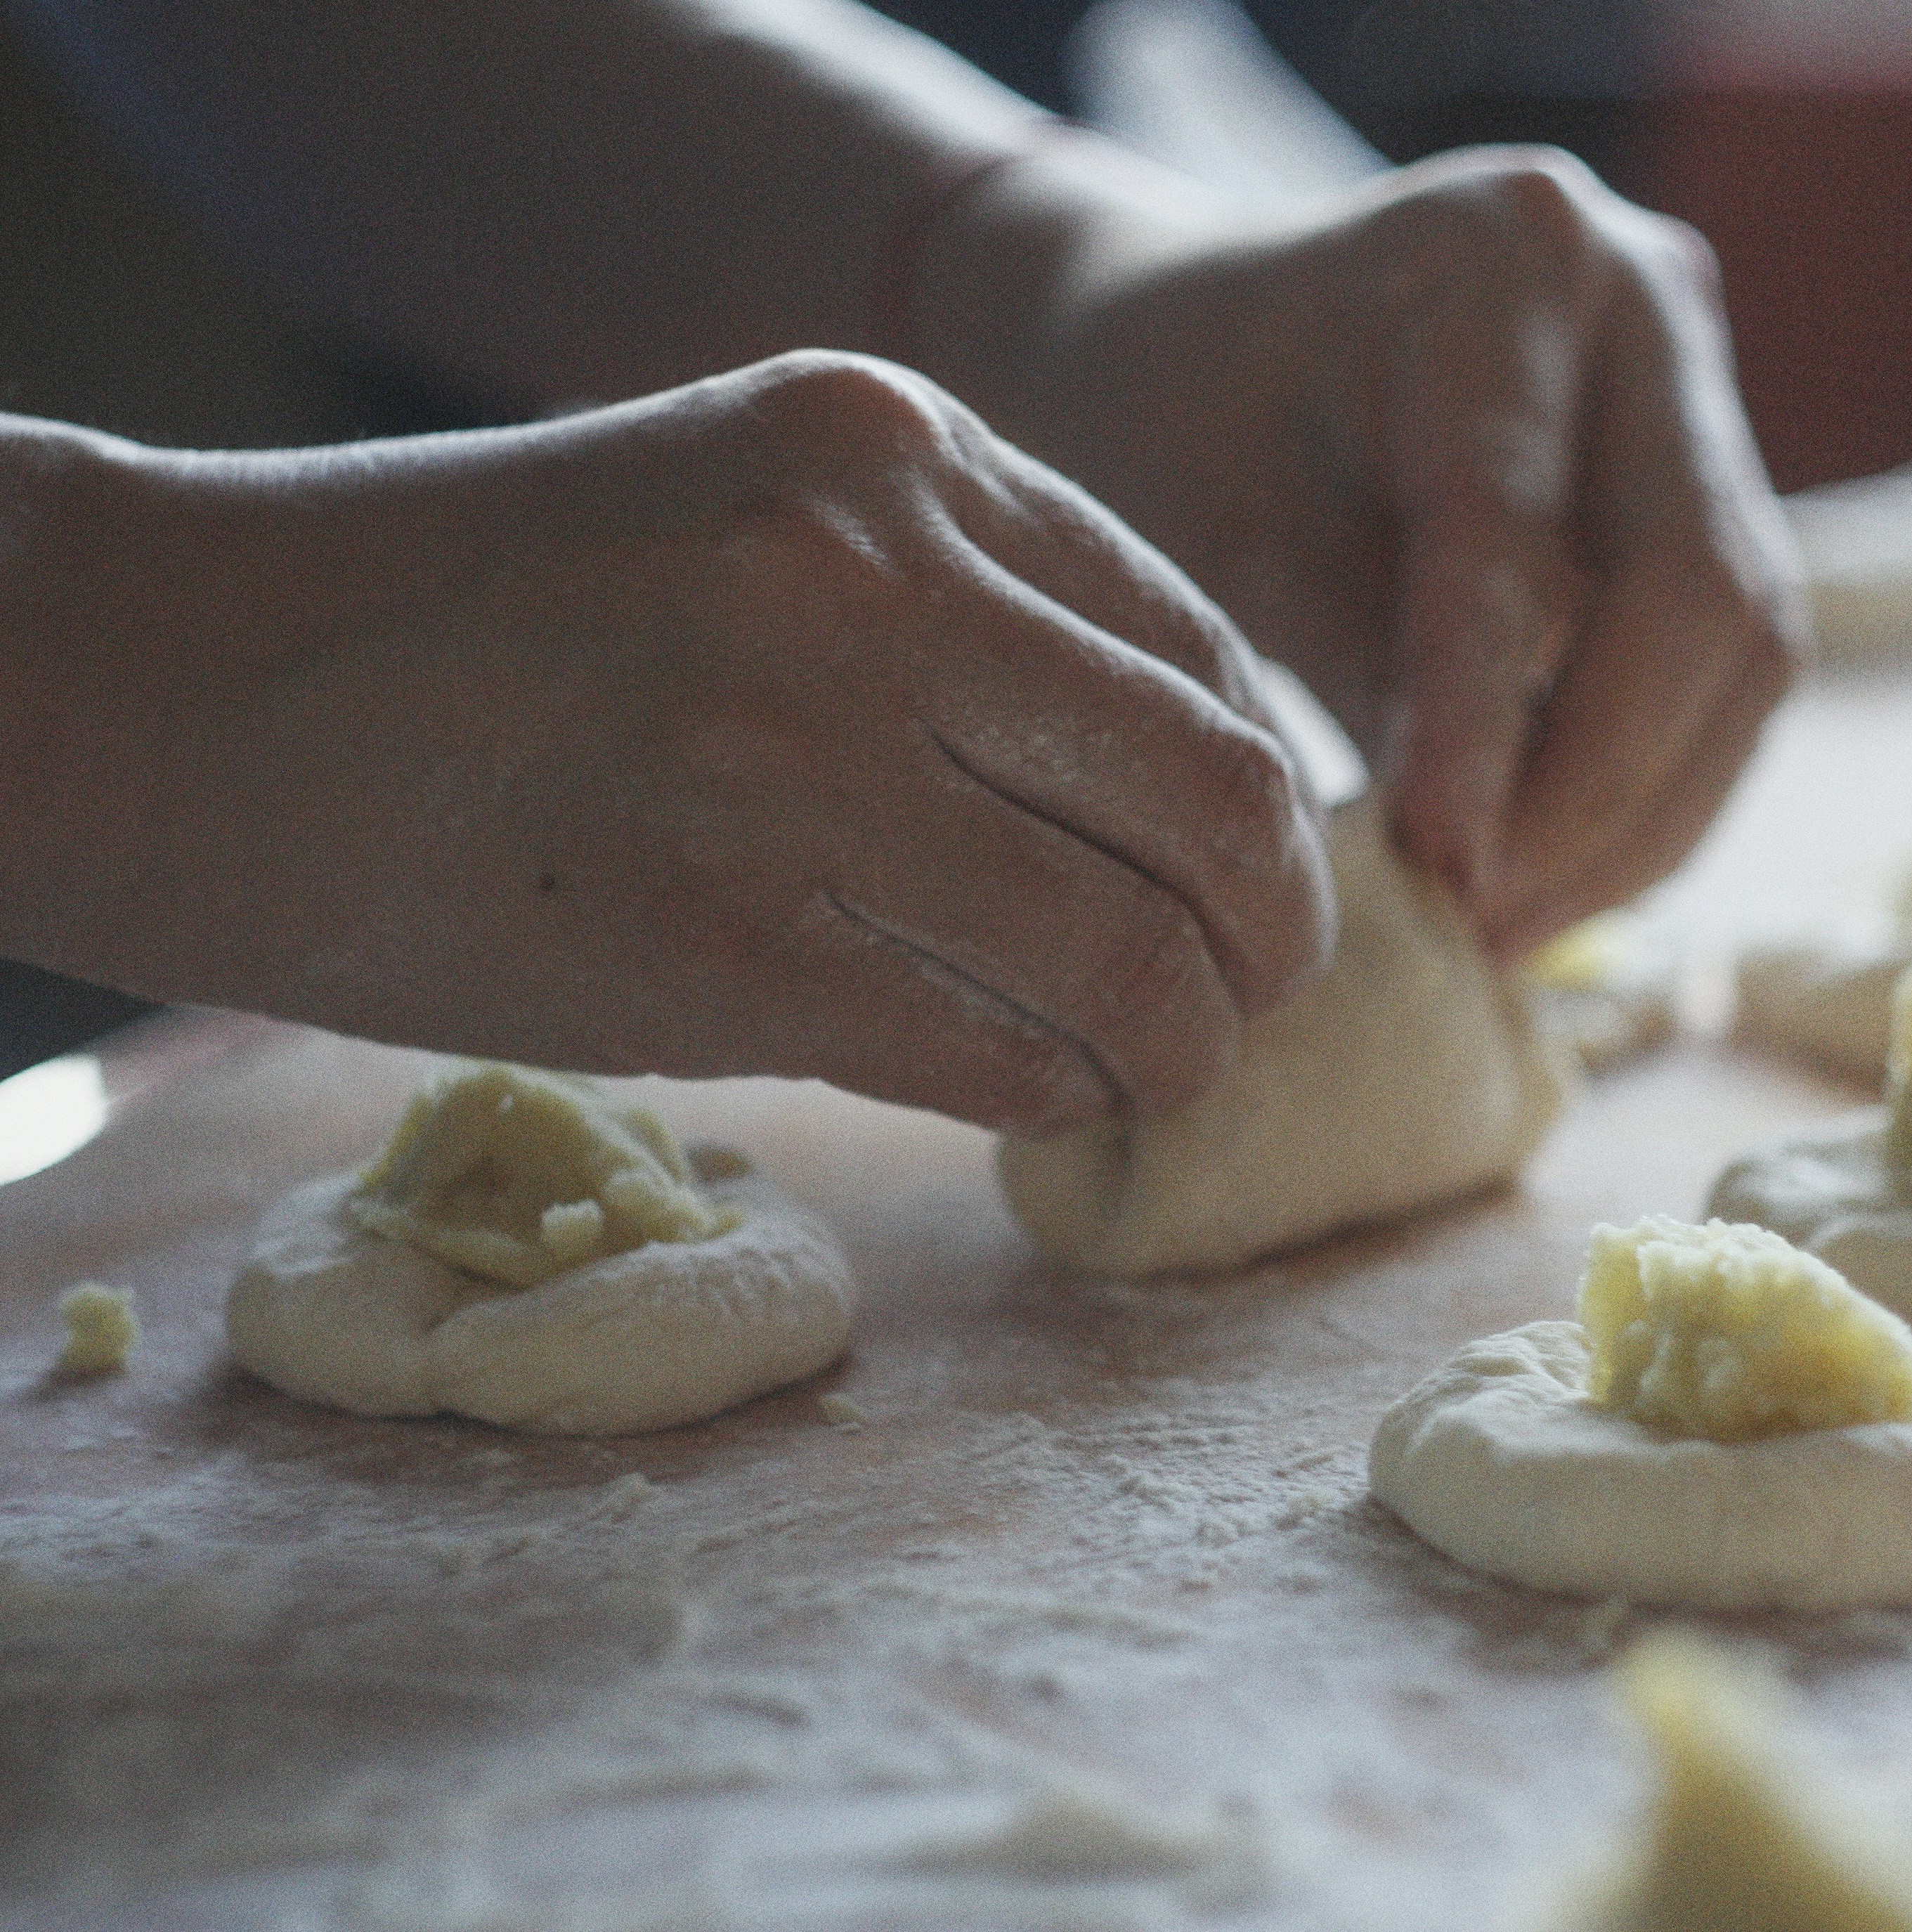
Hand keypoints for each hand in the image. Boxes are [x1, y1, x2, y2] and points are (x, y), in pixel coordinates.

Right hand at [11, 352, 1331, 1131]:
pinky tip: (1028, 1092)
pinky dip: (1053, 1096)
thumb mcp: (751, 516)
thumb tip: (1195, 794)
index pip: (1203, 648)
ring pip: (1135, 955)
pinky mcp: (720, 942)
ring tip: (1145, 1067)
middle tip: (1251, 998)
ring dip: (1179, 1043)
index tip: (1249, 878)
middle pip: (1221, 801)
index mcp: (892, 448)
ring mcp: (794, 759)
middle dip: (1275, 933)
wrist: (191, 689)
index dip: (1267, 798)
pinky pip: (1000, 1055)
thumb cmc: (483, 619)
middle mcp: (868, 577)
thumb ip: (964, 611)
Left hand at [923, 142, 1805, 954]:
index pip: (1516, 533)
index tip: (1442, 872)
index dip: (1486, 724)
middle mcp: (1642, 295)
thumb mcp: (1234, 539)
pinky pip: (1735, 672)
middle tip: (1484, 926)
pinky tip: (1554, 877)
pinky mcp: (1723, 484)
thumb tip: (1472, 866)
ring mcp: (1704, 385)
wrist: (1203, 349)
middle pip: (1696, 595)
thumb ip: (1368, 668)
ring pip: (1746, 652)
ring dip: (1640, 818)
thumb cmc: (1189, 433)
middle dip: (1596, 797)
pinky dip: (1654, 793)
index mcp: (1498, 255)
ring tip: (1510, 927)